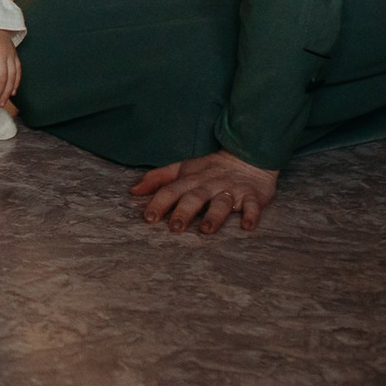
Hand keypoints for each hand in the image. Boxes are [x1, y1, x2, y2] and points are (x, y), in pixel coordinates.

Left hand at [0, 26, 19, 110]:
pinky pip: (18, 68)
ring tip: (3, 102)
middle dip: (0, 94)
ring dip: (8, 90)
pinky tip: (12, 91)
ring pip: (13, 75)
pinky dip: (17, 81)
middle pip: (4, 78)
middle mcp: (1, 53)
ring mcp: (9, 52)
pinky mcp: (13, 52)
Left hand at [129, 150, 277, 234]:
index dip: (159, 203)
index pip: (171, 190)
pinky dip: (252, 215)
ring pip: (222, 202)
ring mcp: (232, 190)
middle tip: (175, 228)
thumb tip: (132, 191)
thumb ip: (157, 178)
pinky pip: (253, 205)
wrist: (247, 156)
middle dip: (184, 212)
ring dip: (214, 216)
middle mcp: (210, 184)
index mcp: (191, 179)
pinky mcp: (253, 195)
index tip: (148, 218)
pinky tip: (247, 226)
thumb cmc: (210, 169)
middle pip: (195, 197)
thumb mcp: (182, 168)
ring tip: (206, 230)